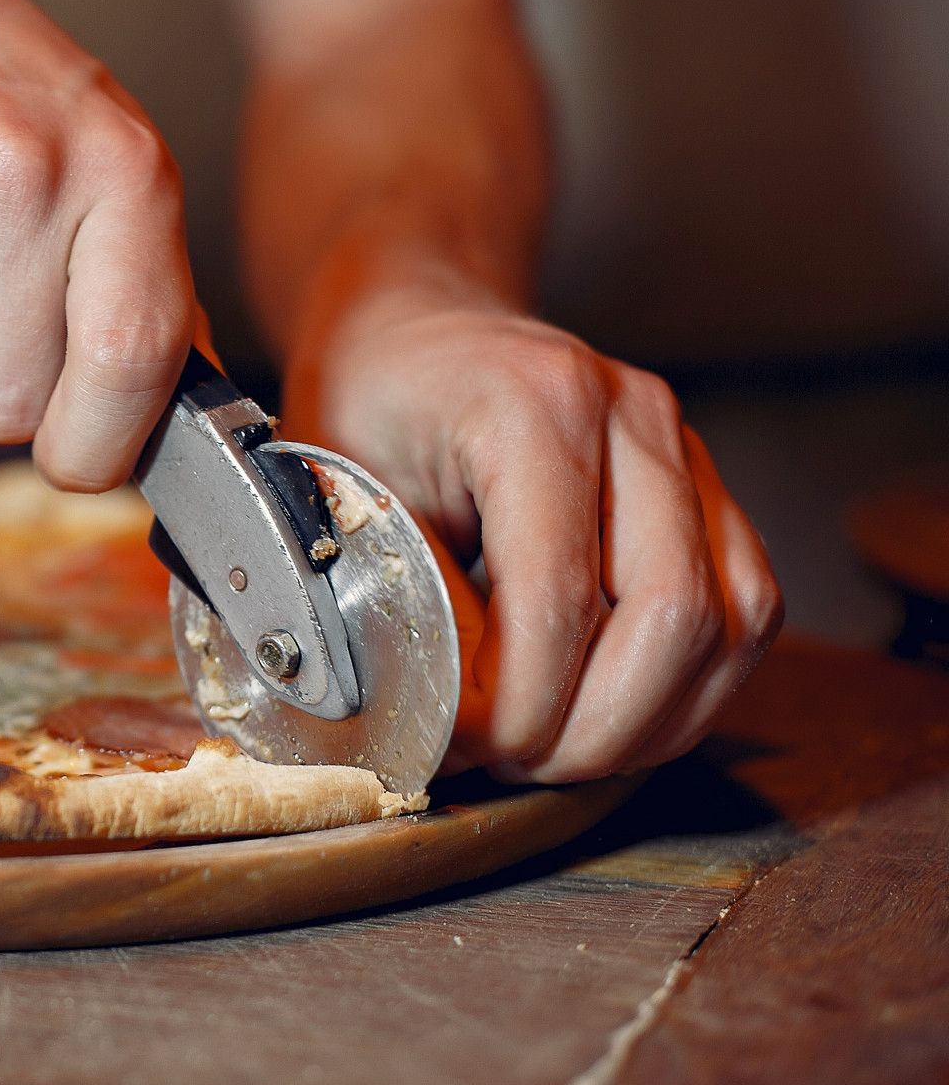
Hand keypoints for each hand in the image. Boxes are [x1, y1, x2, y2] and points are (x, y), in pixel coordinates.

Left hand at [279, 254, 783, 781]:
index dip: (521, 705)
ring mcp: (684, 446)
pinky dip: (688, 687)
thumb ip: (392, 595)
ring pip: (732, 624)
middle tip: (514, 763)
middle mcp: (633, 415)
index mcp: (532, 404)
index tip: (465, 748)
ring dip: (650, 719)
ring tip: (559, 752)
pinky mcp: (708, 486)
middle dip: (593, 729)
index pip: (561, 599)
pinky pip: (747, 611)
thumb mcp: (338, 488)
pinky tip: (615, 718)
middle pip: (674, 619)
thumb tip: (439, 720)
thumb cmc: (366, 398)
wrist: (411, 321)